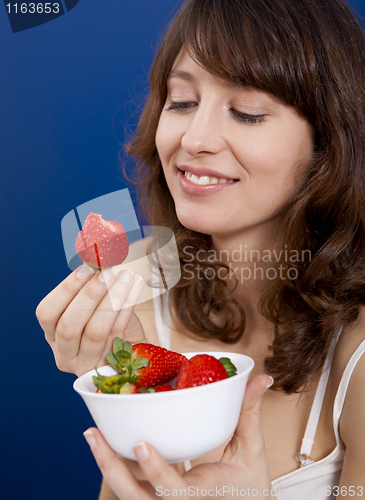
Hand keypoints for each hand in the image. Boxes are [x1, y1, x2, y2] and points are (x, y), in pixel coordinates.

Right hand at [36, 266, 144, 376]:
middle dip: (89, 295)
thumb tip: (97, 255)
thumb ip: (91, 284)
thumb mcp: (94, 304)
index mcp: (52, 333)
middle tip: (107, 272)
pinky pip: (119, 332)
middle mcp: (64, 352)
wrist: (132, 348)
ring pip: (95, 331)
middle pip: (69, 325)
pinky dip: (128, 307)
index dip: (66, 289)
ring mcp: (86, 362)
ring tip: (126, 276)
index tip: (87, 267)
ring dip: (112, 299)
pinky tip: (136, 287)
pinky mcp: (110, 364)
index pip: (47, 312)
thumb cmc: (107, 321)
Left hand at [83, 374, 276, 499]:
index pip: (174, 491)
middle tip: (93, 434)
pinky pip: (133, 486)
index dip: (156, 470)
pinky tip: (106, 441)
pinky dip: (117, 465)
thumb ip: (250, 412)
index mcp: (202, 494)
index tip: (139, 443)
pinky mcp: (158, 499)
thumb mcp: (253, 450)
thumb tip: (261, 378)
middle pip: (135, 497)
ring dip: (108, 464)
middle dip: (111, 467)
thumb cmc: (249, 485)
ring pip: (128, 494)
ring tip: (93, 435)